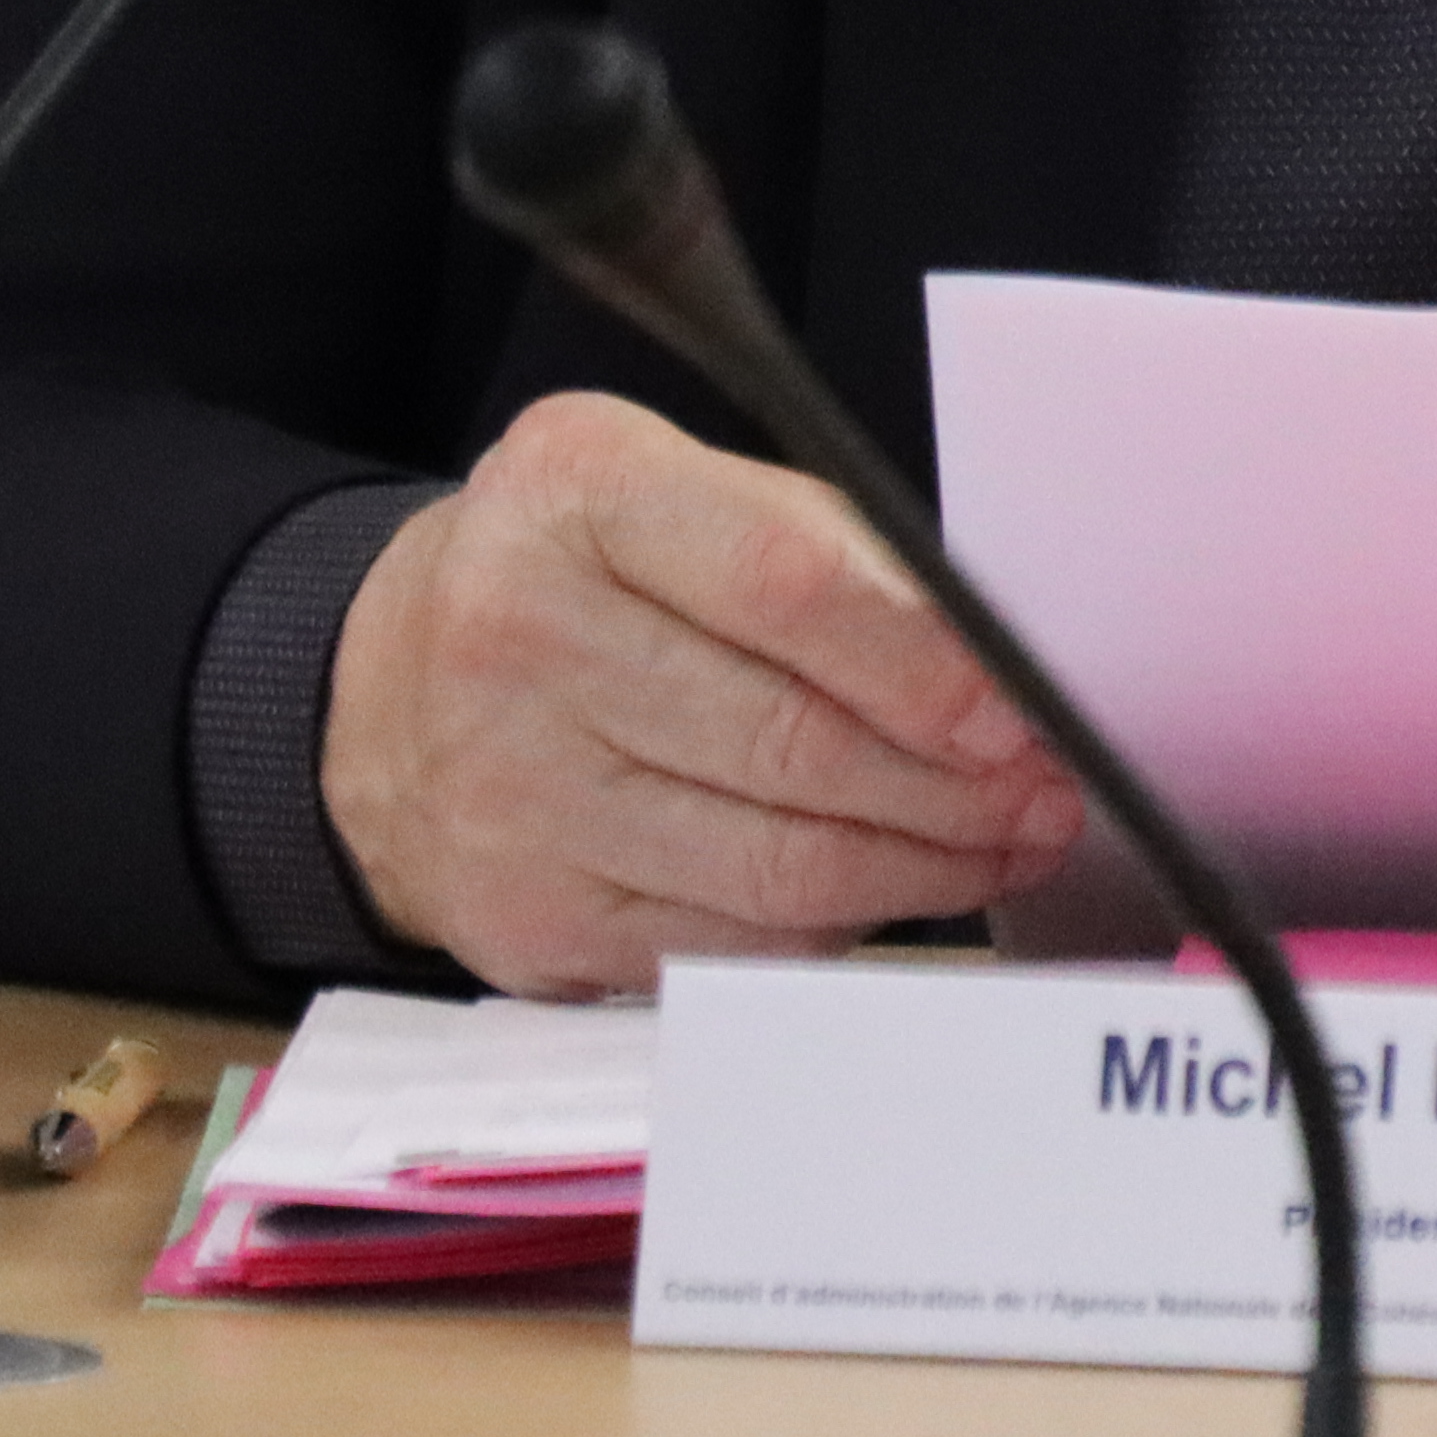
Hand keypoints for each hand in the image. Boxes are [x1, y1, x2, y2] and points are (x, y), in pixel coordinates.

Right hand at [319, 387, 1089, 992]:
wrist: (388, 690)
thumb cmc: (585, 574)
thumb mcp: (679, 492)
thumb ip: (824, 549)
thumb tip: (991, 667)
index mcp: (576, 495)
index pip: (784, 583)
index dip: (921, 662)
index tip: (1019, 708)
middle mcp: (519, 638)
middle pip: (791, 741)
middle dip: (953, 783)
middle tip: (1048, 791)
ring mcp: (512, 794)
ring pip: (775, 862)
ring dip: (923, 865)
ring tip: (1003, 843)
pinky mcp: (528, 918)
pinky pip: (730, 944)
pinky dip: (835, 924)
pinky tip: (895, 890)